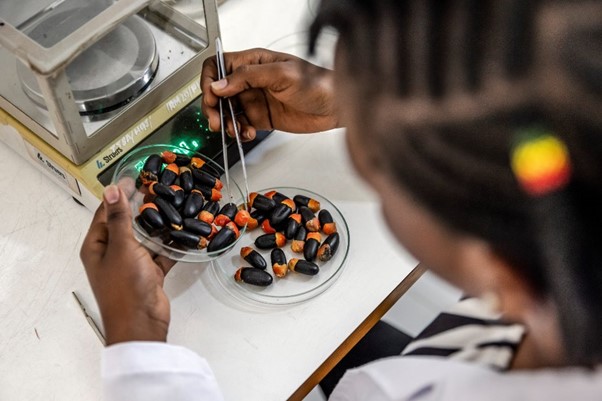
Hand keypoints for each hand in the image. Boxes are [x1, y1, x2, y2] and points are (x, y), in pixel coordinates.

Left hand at [80, 185, 175, 344]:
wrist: (141, 323)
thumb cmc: (124, 289)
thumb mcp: (121, 248)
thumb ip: (119, 219)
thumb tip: (112, 191)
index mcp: (97, 246)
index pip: (105, 213)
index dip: (118, 195)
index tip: (134, 178)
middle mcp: (112, 253)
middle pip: (127, 224)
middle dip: (142, 208)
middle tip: (159, 190)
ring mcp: (132, 264)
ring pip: (146, 238)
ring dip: (159, 226)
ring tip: (174, 207)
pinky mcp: (149, 273)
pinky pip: (161, 254)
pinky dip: (171, 246)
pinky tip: (184, 234)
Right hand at [201, 48, 338, 140]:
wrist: (336, 107)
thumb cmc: (317, 83)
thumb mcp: (282, 74)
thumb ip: (248, 77)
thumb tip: (220, 85)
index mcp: (253, 63)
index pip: (218, 66)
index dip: (209, 81)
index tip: (211, 98)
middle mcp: (251, 80)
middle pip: (218, 92)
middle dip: (213, 107)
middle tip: (217, 122)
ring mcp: (255, 100)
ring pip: (227, 111)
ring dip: (225, 122)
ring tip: (234, 130)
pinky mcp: (261, 118)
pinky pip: (241, 125)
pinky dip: (239, 132)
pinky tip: (248, 133)